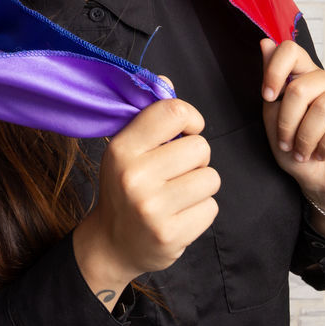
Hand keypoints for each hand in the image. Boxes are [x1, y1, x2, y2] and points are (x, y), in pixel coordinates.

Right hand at [73, 93, 219, 304]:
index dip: (190, 118)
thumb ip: (149, 117)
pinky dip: (201, 210)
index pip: (173, 112)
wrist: (113, 244)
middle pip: (200, 147)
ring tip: (177, 194)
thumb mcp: (126, 150)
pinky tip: (179, 215)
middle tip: (175, 172)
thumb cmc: (125, 188)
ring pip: (210, 178)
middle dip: (195, 159)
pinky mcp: (170, 234)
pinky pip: (211, 207)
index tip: (185, 131)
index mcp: (122, 148)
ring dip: (200, 185)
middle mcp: (134, 176)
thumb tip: (166, 81)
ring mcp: (152, 208)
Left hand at [259, 38, 324, 217]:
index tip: (268, 96)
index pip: (292, 51)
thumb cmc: (299, 153)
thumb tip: (266, 43)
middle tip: (287, 144)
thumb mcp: (274, 122)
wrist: (323, 184)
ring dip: (306, 136)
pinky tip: (323, 153)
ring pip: (323, 106)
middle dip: (288, 121)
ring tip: (304, 152)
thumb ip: (272, 86)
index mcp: (308, 77)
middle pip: (302, 86)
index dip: (275, 70)